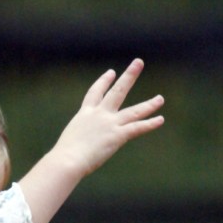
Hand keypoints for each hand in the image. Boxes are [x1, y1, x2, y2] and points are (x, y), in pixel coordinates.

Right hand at [52, 58, 164, 179]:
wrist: (67, 160)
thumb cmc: (62, 157)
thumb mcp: (67, 144)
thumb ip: (73, 144)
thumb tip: (65, 157)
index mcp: (84, 115)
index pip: (95, 93)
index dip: (103, 81)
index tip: (111, 72)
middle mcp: (99, 115)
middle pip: (118, 91)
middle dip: (129, 76)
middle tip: (139, 62)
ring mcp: (109, 124)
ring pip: (133, 111)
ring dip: (148, 105)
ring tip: (160, 99)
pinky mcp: (117, 136)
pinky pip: (137, 128)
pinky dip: (149, 124)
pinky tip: (160, 119)